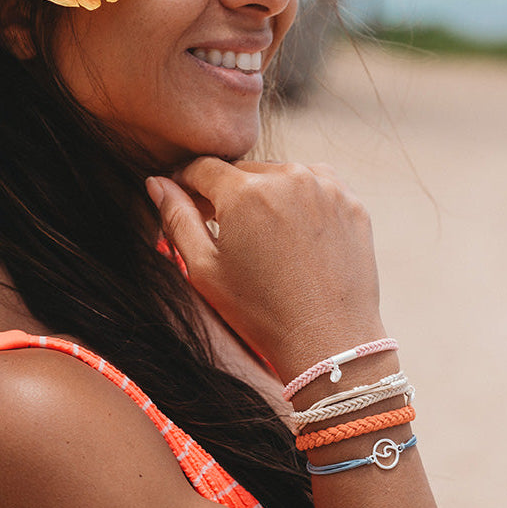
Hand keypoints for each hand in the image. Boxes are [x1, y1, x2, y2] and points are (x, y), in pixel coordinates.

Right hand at [146, 158, 383, 380]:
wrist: (329, 340)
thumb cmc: (260, 311)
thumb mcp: (205, 269)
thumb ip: (177, 218)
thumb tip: (156, 182)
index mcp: (245, 193)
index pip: (202, 167)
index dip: (186, 181)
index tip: (183, 196)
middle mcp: (287, 176)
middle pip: (242, 170)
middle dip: (227, 191)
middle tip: (223, 225)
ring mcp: (324, 186)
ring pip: (279, 173)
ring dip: (265, 192)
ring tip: (262, 234)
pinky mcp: (350, 200)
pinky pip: (315, 184)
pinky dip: (300, 198)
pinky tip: (294, 231)